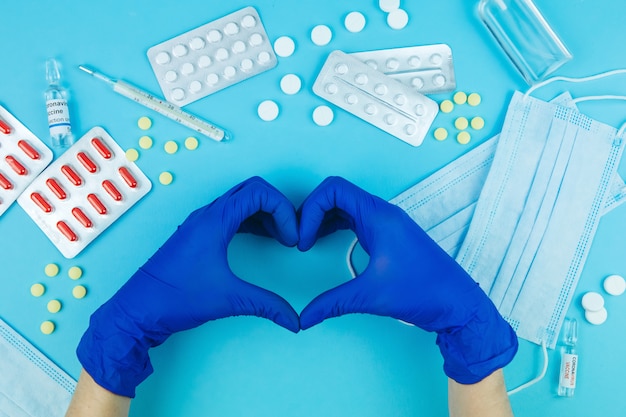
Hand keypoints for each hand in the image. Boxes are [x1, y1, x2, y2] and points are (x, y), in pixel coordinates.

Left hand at [77, 177, 299, 396]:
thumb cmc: (174, 299)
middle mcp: (206, 215)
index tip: (292, 239)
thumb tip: (294, 320)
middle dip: (277, 207)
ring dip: (265, 213)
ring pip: (241, 201)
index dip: (284, 210)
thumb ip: (266, 305)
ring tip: (280, 238)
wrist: (137, 310)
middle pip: (252, 190)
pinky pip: (231, 215)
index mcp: (214, 221)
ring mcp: (200, 223)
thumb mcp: (228, 300)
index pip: (259, 193)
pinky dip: (251, 220)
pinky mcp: (197, 235)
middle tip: (289, 235)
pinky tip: (261, 239)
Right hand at [297, 177, 517, 383]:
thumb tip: (304, 317)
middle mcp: (382, 213)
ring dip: (322, 218)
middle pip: (336, 194)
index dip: (311, 210)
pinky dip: (335, 226)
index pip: (334, 190)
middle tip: (301, 239)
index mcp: (379, 216)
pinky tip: (325, 242)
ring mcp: (386, 222)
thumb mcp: (371, 296)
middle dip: (312, 212)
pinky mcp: (388, 234)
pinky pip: (355, 219)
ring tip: (308, 241)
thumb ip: (333, 303)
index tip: (304, 240)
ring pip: (345, 206)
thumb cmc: (424, 292)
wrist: (458, 303)